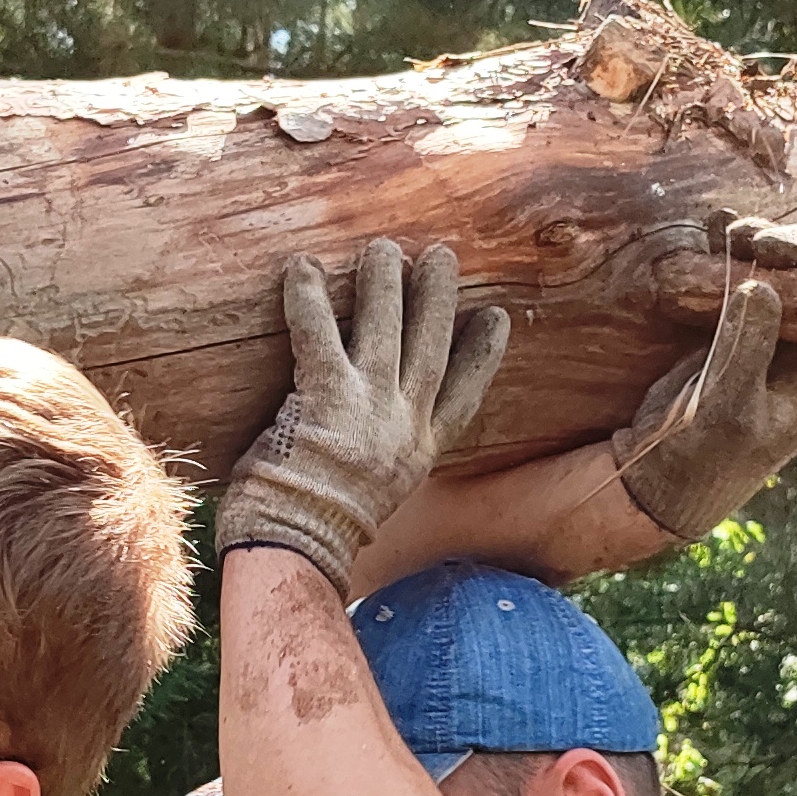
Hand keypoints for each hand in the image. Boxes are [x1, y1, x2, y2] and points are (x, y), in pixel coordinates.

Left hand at [217, 240, 512, 591]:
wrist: (298, 549)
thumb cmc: (318, 535)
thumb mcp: (375, 501)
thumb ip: (380, 466)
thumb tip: (366, 453)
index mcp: (420, 455)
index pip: (463, 396)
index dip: (483, 354)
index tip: (497, 318)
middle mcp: (404, 426)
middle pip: (433, 348)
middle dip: (439, 298)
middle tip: (441, 256)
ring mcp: (370, 407)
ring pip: (387, 328)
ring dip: (386, 282)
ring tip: (385, 246)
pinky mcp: (326, 395)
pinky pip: (318, 331)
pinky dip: (311, 297)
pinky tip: (304, 265)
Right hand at [612, 217, 796, 541]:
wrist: (659, 477)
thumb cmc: (703, 459)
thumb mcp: (727, 410)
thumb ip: (747, 350)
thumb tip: (763, 286)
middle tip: (758, 241)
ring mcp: (769, 335)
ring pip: (785, 269)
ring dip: (764, 241)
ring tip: (732, 233)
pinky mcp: (732, 326)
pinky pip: (744, 275)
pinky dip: (732, 250)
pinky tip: (715, 233)